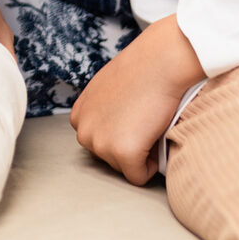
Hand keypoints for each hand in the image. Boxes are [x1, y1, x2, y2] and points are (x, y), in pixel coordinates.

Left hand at [68, 14, 205, 184]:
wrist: (159, 62)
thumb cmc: (141, 70)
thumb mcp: (108, 90)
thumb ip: (104, 111)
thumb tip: (116, 124)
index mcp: (78, 116)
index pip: (101, 142)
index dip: (123, 133)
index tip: (134, 116)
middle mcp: (83, 131)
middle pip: (111, 158)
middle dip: (131, 145)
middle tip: (144, 118)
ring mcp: (100, 144)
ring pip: (125, 168)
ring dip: (142, 153)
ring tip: (148, 122)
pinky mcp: (122, 153)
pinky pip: (139, 177)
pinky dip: (152, 165)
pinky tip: (154, 135)